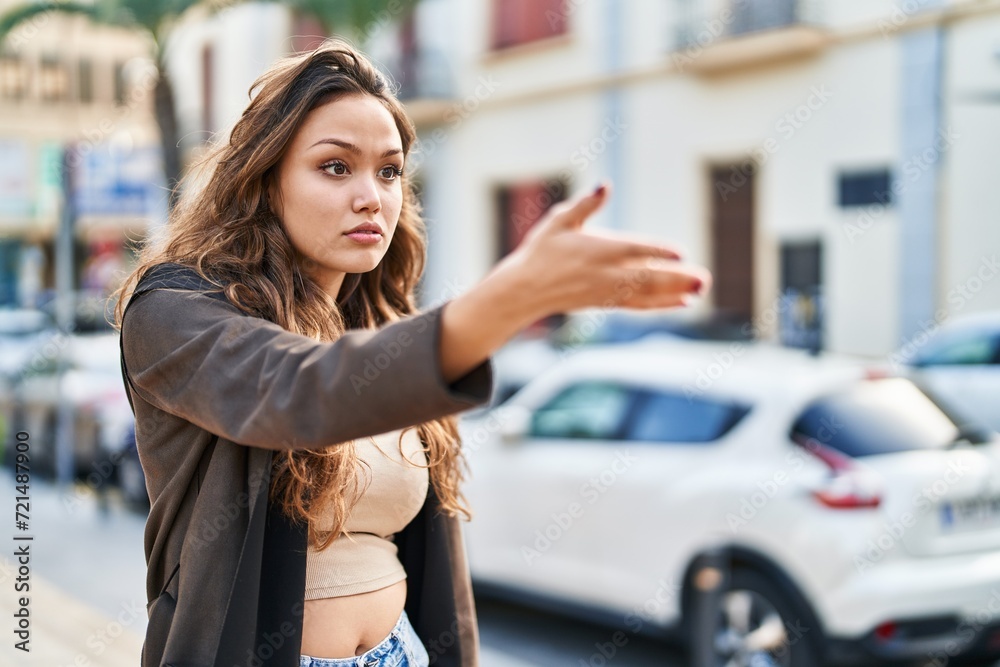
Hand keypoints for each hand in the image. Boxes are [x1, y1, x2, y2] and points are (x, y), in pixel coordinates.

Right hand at [499, 182, 711, 320]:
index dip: (658, 252)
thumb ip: (585, 204)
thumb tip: (605, 185)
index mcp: (596, 249)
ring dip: (677, 292)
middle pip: (648, 277)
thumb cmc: (542, 250)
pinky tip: (683, 302)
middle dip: (678, 278)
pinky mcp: (607, 303)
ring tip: (701, 289)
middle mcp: (605, 273)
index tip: (681, 253)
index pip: (633, 250)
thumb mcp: (560, 220)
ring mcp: (608, 291)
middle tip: (704, 277)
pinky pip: (641, 305)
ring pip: (648, 293)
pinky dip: (663, 304)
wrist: (526, 289)